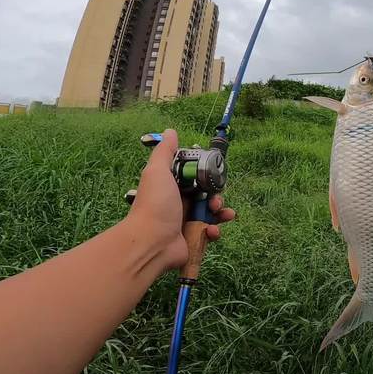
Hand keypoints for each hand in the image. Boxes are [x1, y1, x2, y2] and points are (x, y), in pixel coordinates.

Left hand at [126, 129, 235, 268]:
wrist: (151, 242)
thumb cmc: (155, 205)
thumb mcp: (158, 172)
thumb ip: (165, 152)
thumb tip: (171, 131)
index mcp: (172, 186)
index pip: (194, 176)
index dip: (206, 174)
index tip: (213, 173)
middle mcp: (179, 203)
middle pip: (207, 194)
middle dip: (217, 195)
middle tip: (215, 199)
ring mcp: (186, 221)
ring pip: (212, 213)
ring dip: (221, 212)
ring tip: (220, 214)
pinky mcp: (192, 238)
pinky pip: (210, 232)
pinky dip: (214, 231)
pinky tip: (212, 231)